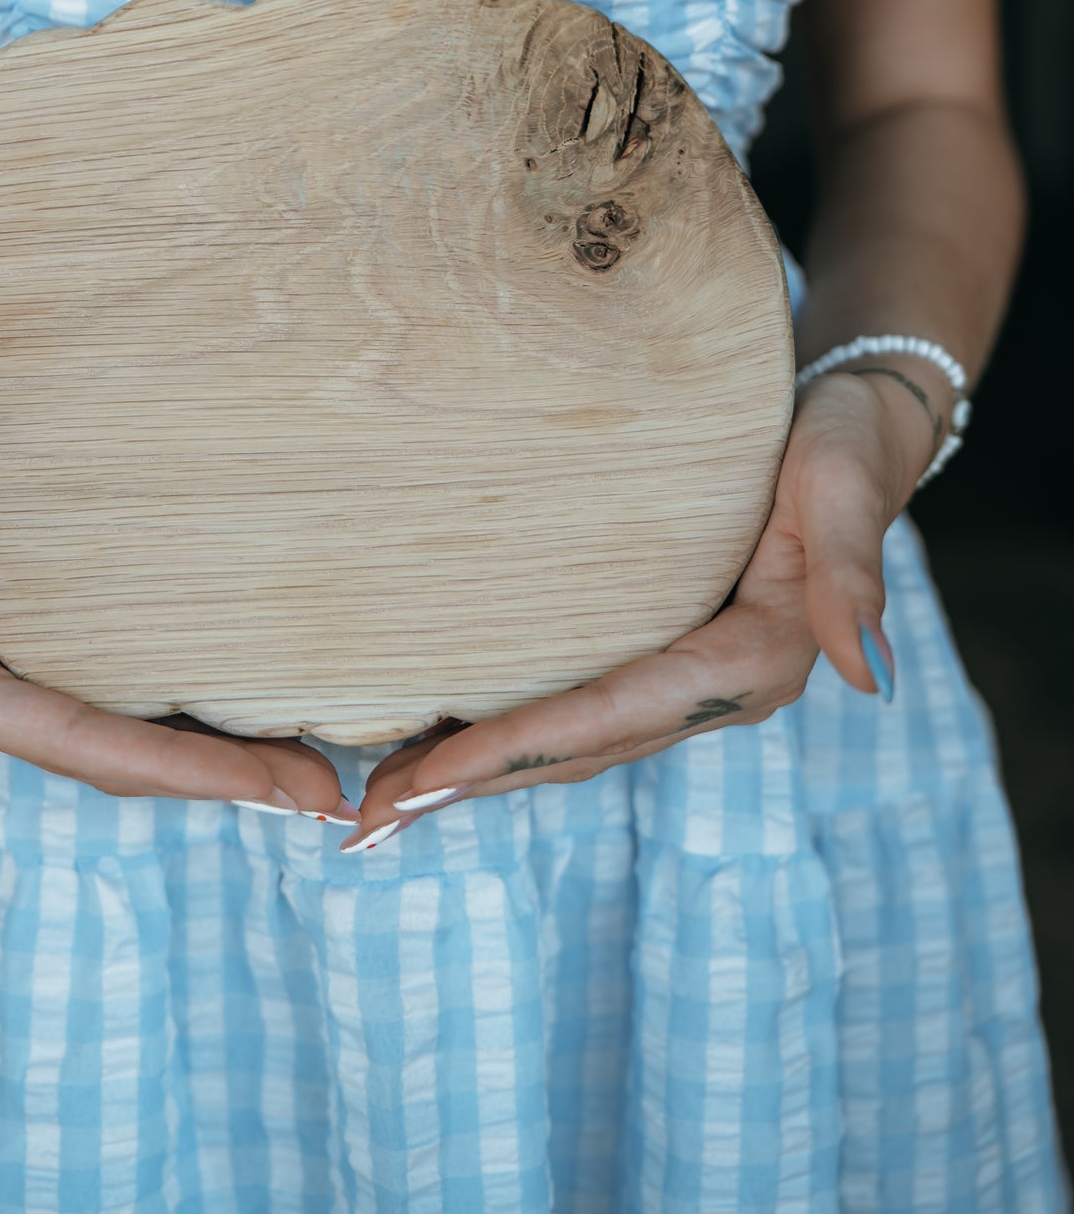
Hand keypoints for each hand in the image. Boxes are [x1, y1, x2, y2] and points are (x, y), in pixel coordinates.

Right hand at [0, 392, 352, 817]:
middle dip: (223, 783)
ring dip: (222, 759)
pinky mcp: (43, 641)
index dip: (179, 771)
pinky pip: (128, 693)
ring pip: (131, 736)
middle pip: (119, 760)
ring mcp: (18, 675)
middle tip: (329, 794)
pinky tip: (260, 706)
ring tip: (318, 766)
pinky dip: (196, 712)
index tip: (269, 789)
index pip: (81, 744)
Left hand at [346, 369, 918, 847]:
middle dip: (471, 784)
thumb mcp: (844, 492)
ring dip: (479, 774)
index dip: (514, 751)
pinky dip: (505, 735)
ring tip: (383, 799)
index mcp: (750, 663)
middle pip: (575, 751)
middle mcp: (714, 692)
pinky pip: (575, 710)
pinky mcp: (665, 656)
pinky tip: (442, 739)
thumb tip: (870, 679)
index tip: (427, 780)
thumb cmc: (844, 443)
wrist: (856, 425)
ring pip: (568, 745)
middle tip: (370, 816)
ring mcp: (687, 683)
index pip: (608, 716)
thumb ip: (853, 581)